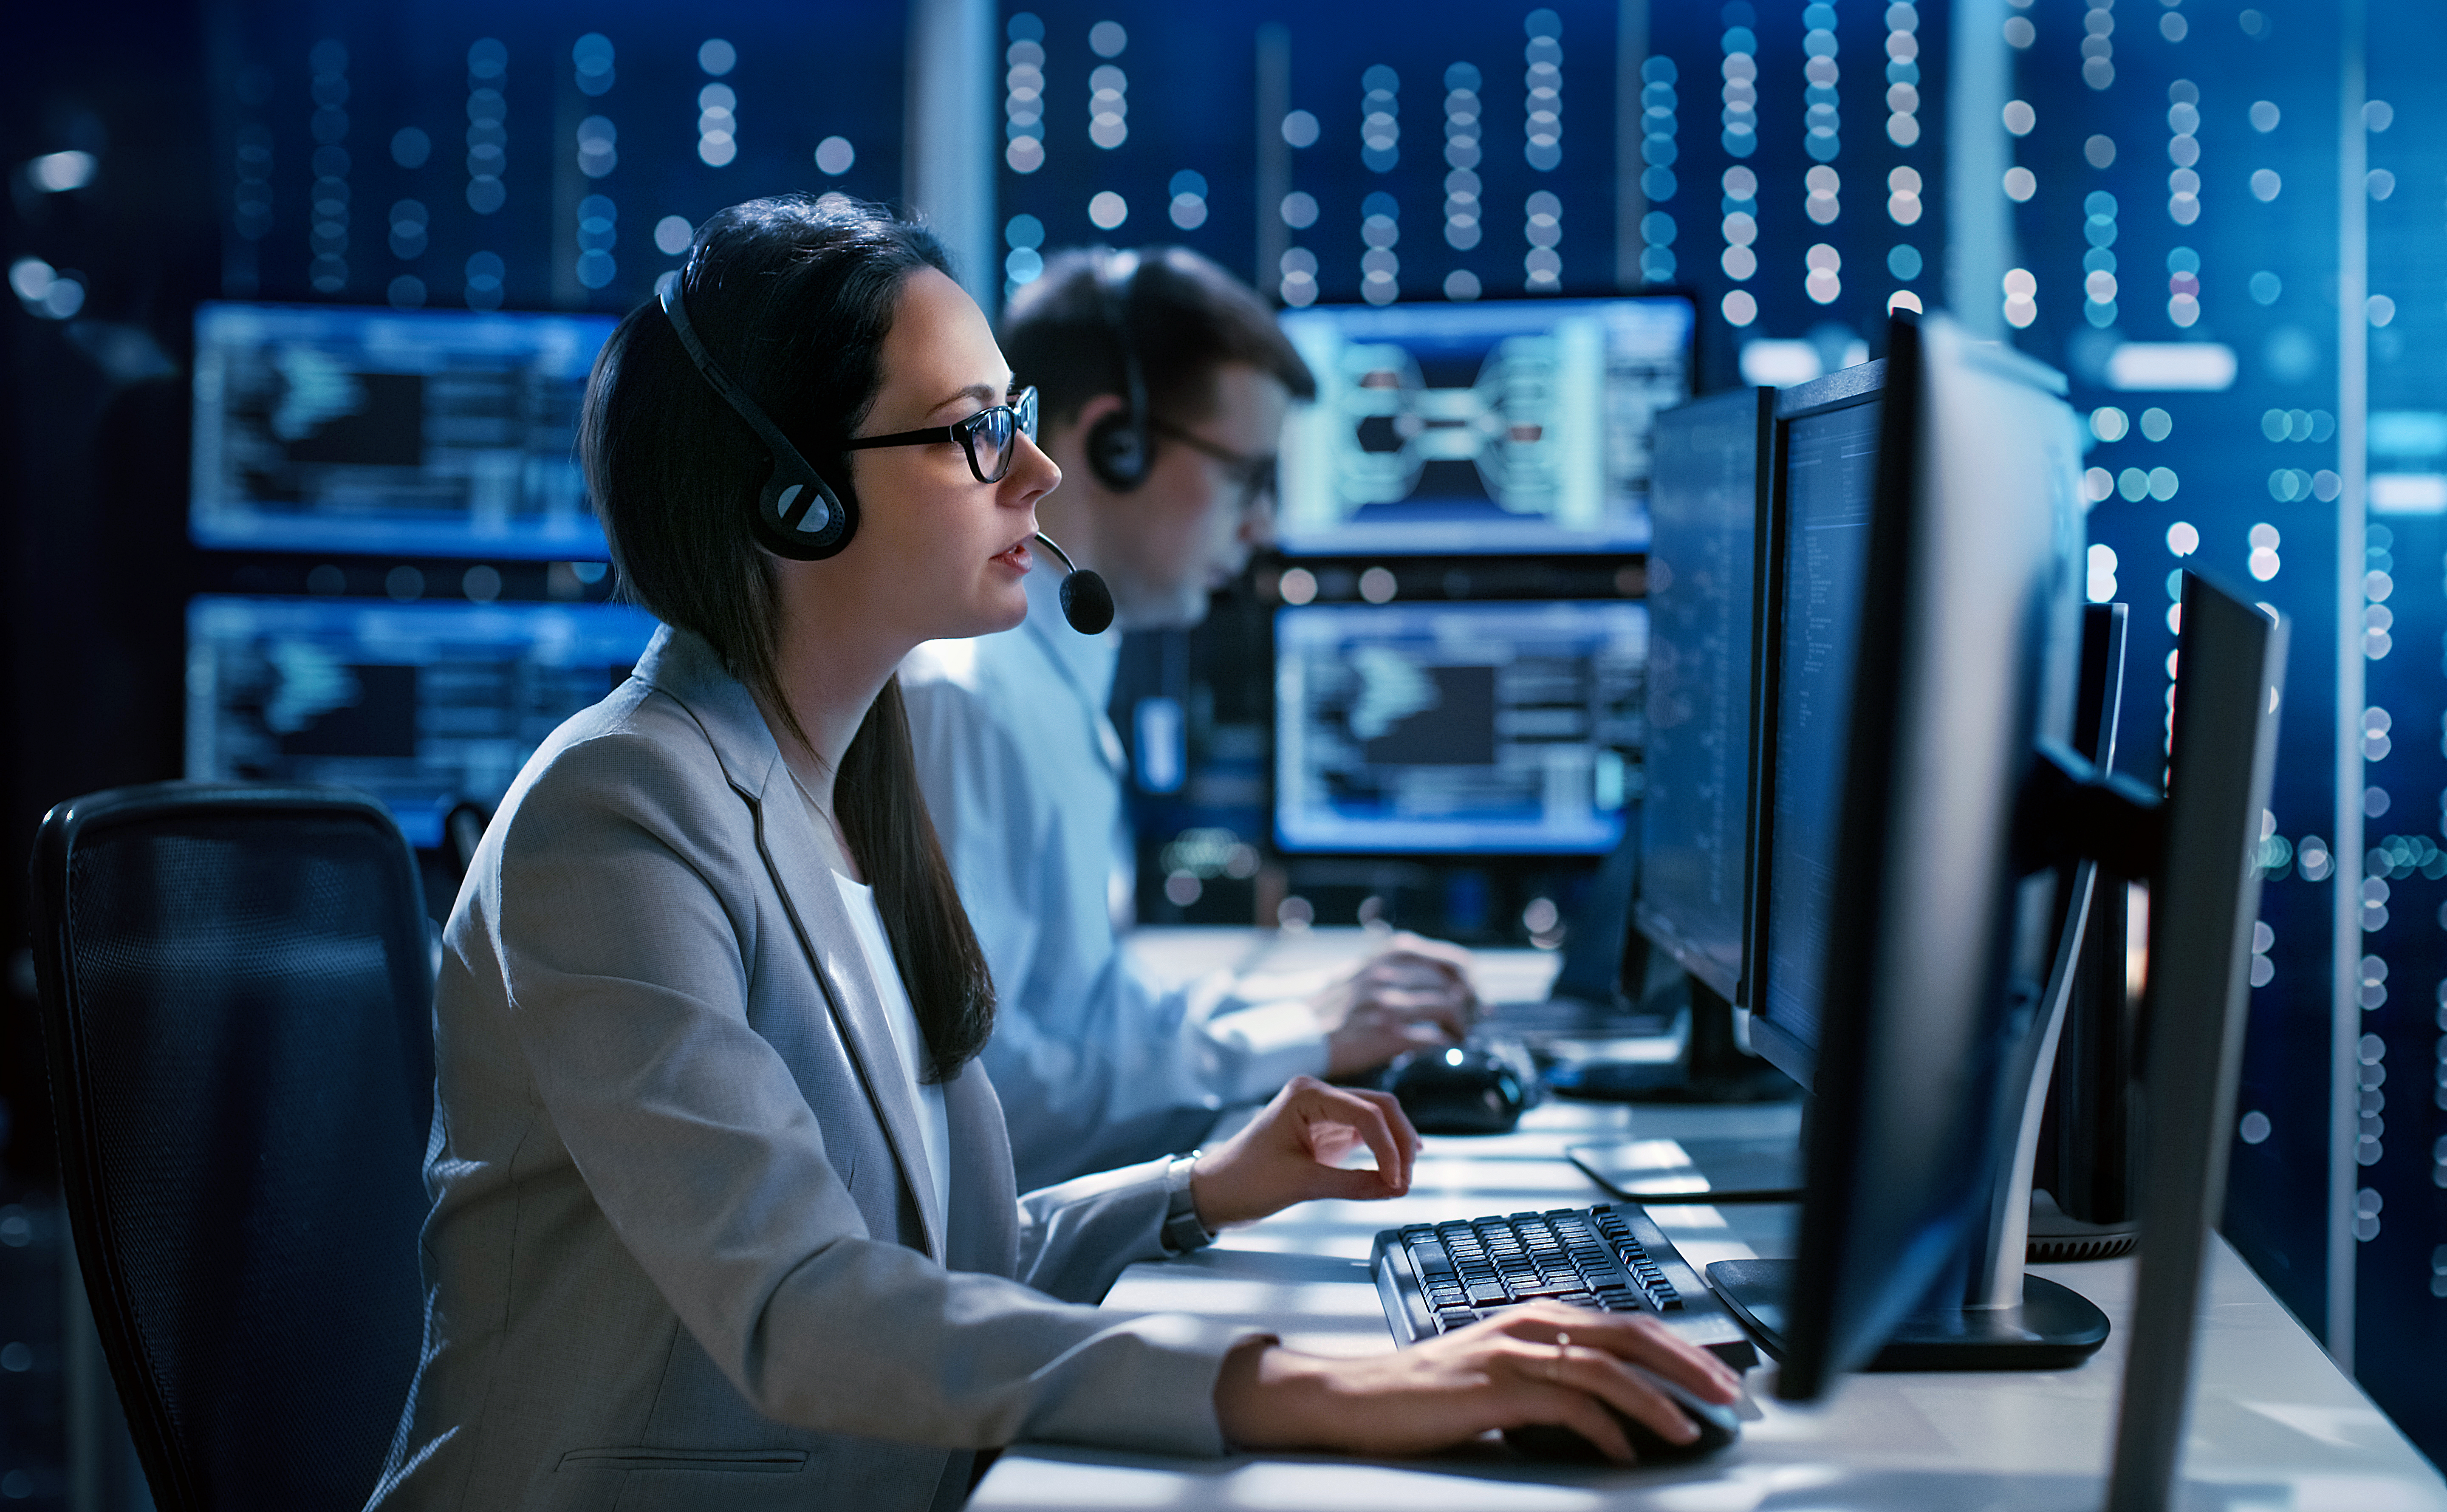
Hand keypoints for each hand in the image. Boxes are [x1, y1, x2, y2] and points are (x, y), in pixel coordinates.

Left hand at [1188, 1076, 1420, 1227]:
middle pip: (1380, 1108)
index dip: (1389, 1148)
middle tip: (1407, 1181)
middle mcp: (1317, 1094)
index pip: (1367, 1113)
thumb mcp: (1301, 1184)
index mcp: (1306, 1093)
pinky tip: (1393, 1171)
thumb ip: (1354, 1185)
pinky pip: (1365, 1134)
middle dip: (1400, 1143)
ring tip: (1403, 1180)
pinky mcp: (1326, 1130)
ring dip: (1395, 1147)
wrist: (1215, 1191)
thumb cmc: (1244, 1180)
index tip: (1398, 1182)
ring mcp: (1323, 1110)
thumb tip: (1396, 1188)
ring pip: (1377, 1119)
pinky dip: (1382, 1152)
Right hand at [1212, 1302, 1743, 1462]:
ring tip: (1689, 1429)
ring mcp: (1513, 1350)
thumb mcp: (1505, 1372)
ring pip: (1605, 1367)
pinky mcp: (1496, 1384)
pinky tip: (1624, 1453)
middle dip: (1687, 1365)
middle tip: (1727, 1395)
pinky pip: (1567, 1404)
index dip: (1680, 1348)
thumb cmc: (1434, 1391)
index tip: (1718, 1376)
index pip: (1627, 1323)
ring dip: (1657, 1401)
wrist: (1363, 1399)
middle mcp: (1531, 1322)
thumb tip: (1616, 1404)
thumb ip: (1555, 1375)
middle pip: (1629, 1334)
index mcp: (1539, 1315)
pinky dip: (1605, 1431)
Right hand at [1311, 933, 1480, 1077]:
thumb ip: (1399, 968)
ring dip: (1461, 1026)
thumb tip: (1444, 979)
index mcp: (1388, 955)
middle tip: (1472, 1020)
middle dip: (1470, 1005)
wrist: (1300, 1034)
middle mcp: (1389, 973)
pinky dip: (1445, 1044)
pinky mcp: (1386, 1033)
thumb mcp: (1364, 971)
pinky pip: (1433, 1037)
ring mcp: (1388, 1002)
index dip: (1471, 980)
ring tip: (1457, 1036)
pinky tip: (1441, 1049)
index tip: (1476, 996)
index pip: (1452, 960)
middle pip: (1454, 985)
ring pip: (1448, 1008)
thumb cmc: (1332, 1007)